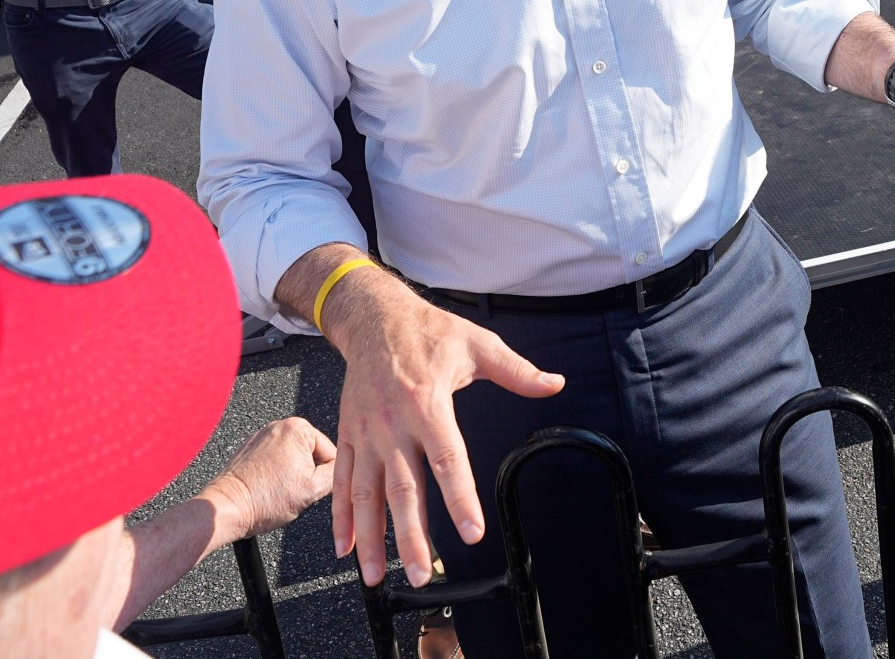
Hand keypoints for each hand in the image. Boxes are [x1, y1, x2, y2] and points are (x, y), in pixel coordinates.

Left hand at [209, 417, 336, 539]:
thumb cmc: (264, 500)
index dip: (328, 476)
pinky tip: (268, 490)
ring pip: (293, 459)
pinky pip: (274, 461)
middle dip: (308, 475)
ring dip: (292, 476)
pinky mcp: (250, 449)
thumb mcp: (313, 490)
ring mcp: (262, 436)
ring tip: (279, 493)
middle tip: (294, 492)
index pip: (332, 453)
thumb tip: (344, 472)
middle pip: (312, 454)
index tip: (312, 489)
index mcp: (298, 428)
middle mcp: (279, 425)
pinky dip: (275, 476)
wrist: (227, 508)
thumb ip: (336, 475)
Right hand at [322, 270, 563, 586]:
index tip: (472, 533)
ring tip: (374, 577)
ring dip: (370, 537)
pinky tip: (345, 549)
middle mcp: (392, 423)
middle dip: (410, 535)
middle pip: (402, 488)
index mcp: (427, 403)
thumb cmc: (428, 332)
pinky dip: (340, 516)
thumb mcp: (477, 344)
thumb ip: (517, 370)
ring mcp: (365, 433)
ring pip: (366, 493)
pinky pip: (341, 481)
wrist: (373, 317)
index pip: (447, 458)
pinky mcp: (348, 435)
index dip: (460, 498)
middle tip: (420, 574)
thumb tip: (555, 383)